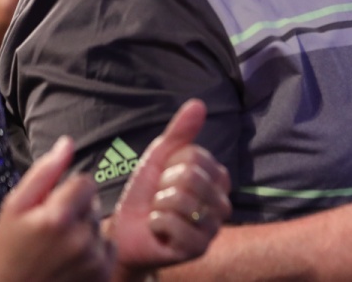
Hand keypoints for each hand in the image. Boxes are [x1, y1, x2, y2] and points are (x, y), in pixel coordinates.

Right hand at [0, 136, 113, 281]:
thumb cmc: (7, 251)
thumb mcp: (14, 207)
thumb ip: (44, 172)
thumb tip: (67, 143)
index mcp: (57, 217)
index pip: (85, 182)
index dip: (68, 191)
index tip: (52, 206)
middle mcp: (80, 238)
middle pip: (93, 203)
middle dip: (75, 211)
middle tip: (50, 231)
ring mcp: (93, 259)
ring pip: (99, 225)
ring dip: (84, 230)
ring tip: (58, 247)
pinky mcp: (101, 274)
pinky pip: (108, 246)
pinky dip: (94, 250)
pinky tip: (71, 260)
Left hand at [105, 99, 231, 278]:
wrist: (129, 231)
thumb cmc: (147, 194)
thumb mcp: (160, 157)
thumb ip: (180, 132)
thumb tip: (198, 103)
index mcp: (219, 177)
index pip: (195, 156)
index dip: (170, 165)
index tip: (165, 178)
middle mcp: (223, 202)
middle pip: (189, 177)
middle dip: (163, 186)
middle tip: (160, 199)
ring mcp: (213, 227)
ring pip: (180, 200)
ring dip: (158, 206)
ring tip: (160, 214)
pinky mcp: (199, 247)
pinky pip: (171, 223)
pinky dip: (156, 224)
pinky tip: (159, 230)